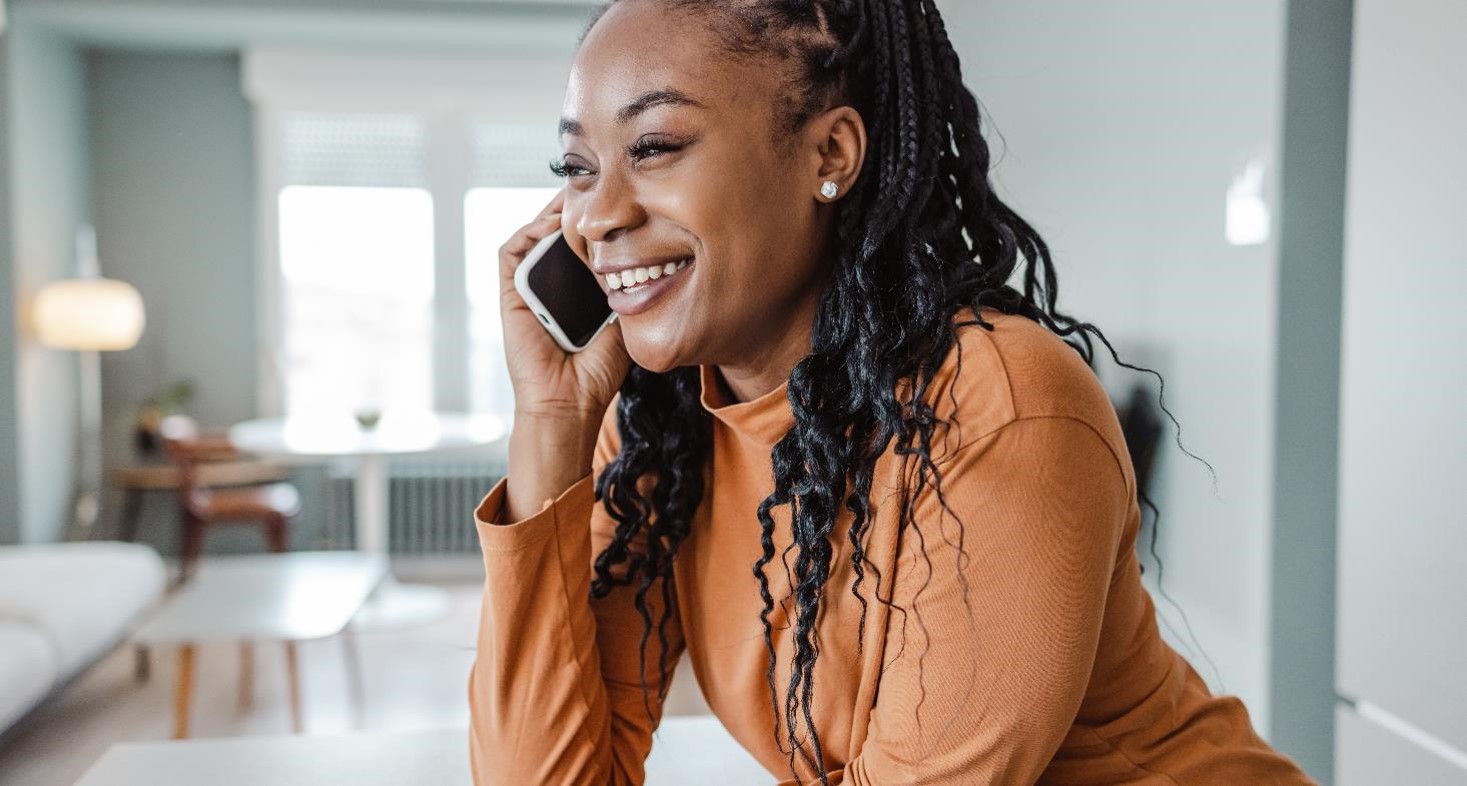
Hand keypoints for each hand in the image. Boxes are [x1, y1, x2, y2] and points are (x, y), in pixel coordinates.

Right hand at [496, 190, 630, 519]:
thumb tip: (646, 251)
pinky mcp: (509, 293)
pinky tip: (556, 222)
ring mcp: (528, 287)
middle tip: (600, 182)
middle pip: (557, 231)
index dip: (597, 220)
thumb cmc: (598, 370)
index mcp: (574, 289)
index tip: (621, 198)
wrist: (570, 401)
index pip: (582, 243)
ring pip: (535, 233)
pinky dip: (532, 230)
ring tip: (580, 192)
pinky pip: (513, 250)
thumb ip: (626, 286)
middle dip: (576, 206)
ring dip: (555, 211)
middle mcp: (549, 284)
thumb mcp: (622, 317)